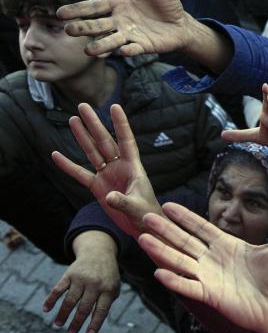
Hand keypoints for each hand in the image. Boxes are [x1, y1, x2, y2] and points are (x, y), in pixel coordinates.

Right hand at [43, 231, 120, 332]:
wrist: (99, 253)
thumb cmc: (107, 277)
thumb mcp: (113, 288)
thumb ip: (106, 303)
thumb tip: (93, 322)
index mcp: (108, 289)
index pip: (101, 310)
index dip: (95, 323)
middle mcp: (94, 284)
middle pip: (84, 307)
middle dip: (77, 322)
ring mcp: (81, 279)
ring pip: (70, 300)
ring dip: (63, 314)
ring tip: (58, 324)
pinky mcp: (69, 275)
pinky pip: (58, 289)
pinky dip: (51, 299)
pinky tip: (46, 309)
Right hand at [52, 103, 163, 238]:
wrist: (142, 226)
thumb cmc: (147, 214)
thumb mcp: (137, 208)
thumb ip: (124, 201)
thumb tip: (109, 196)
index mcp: (133, 167)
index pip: (126, 141)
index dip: (121, 124)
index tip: (115, 106)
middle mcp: (119, 167)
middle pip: (105, 141)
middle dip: (94, 124)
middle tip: (83, 106)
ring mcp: (107, 175)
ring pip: (93, 152)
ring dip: (83, 137)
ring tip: (73, 119)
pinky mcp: (98, 187)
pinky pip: (80, 174)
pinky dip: (68, 166)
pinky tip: (55, 155)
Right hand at [57, 0, 199, 57]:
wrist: (179, 23)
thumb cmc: (164, 3)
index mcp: (117, 3)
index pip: (93, 6)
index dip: (78, 9)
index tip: (60, 13)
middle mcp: (119, 20)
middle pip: (97, 25)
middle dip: (84, 27)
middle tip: (68, 31)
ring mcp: (130, 34)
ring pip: (112, 40)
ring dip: (101, 46)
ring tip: (89, 51)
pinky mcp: (143, 46)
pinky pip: (134, 49)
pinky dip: (129, 51)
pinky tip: (124, 51)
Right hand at [138, 200, 267, 332]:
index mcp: (228, 245)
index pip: (201, 227)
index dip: (185, 217)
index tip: (168, 205)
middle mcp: (214, 259)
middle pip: (184, 241)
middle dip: (165, 229)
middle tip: (146, 217)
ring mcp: (210, 277)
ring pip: (180, 261)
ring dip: (162, 251)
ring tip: (143, 239)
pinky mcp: (210, 295)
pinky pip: (188, 286)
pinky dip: (174, 280)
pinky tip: (159, 272)